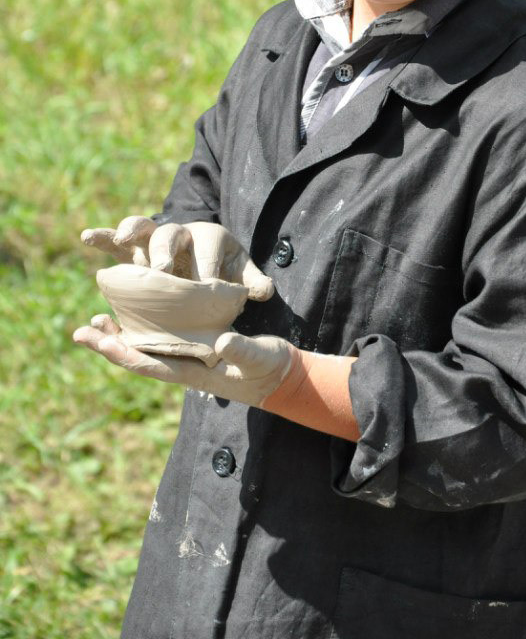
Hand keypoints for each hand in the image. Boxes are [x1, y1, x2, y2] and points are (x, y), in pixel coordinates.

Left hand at [73, 315, 294, 407]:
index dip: (122, 353)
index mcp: (192, 372)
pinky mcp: (193, 345)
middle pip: (138, 356)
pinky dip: (140, 327)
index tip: (100, 342)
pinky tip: (131, 314)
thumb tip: (224, 340)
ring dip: (119, 335)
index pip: (149, 364)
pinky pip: (159, 338)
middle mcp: (182, 365)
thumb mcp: (258, 358)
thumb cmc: (268, 367)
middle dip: (109, 344)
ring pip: (144, 346)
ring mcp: (186, 356)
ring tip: (97, 320)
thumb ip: (242, 350)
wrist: (279, 375)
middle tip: (83, 330)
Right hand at [81, 216, 273, 298]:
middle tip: (162, 270)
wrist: (208, 258)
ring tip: (122, 239)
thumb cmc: (225, 269)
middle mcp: (181, 234)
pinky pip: (116, 241)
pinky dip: (103, 237)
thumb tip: (265, 291)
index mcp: (210, 238)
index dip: (207, 266)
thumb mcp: (242, 275)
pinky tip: (88, 237)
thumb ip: (253, 282)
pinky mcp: (134, 249)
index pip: (208, 250)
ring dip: (131, 231)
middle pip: (172, 235)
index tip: (206, 286)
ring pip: (143, 229)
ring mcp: (155, 241)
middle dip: (166, 251)